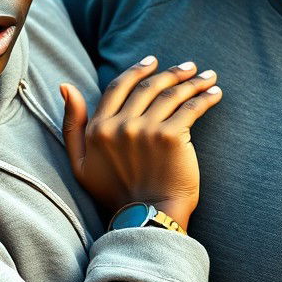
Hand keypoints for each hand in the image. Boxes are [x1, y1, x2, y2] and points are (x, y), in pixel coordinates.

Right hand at [60, 57, 222, 231]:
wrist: (145, 219)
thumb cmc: (114, 195)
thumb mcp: (80, 163)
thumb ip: (72, 125)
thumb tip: (66, 86)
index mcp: (99, 128)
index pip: (118, 87)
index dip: (137, 71)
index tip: (153, 62)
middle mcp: (121, 125)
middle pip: (149, 87)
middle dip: (171, 72)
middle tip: (188, 66)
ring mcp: (146, 130)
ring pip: (172, 94)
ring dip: (192, 81)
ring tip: (207, 76)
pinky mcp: (171, 137)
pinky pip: (191, 108)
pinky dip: (205, 97)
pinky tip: (215, 92)